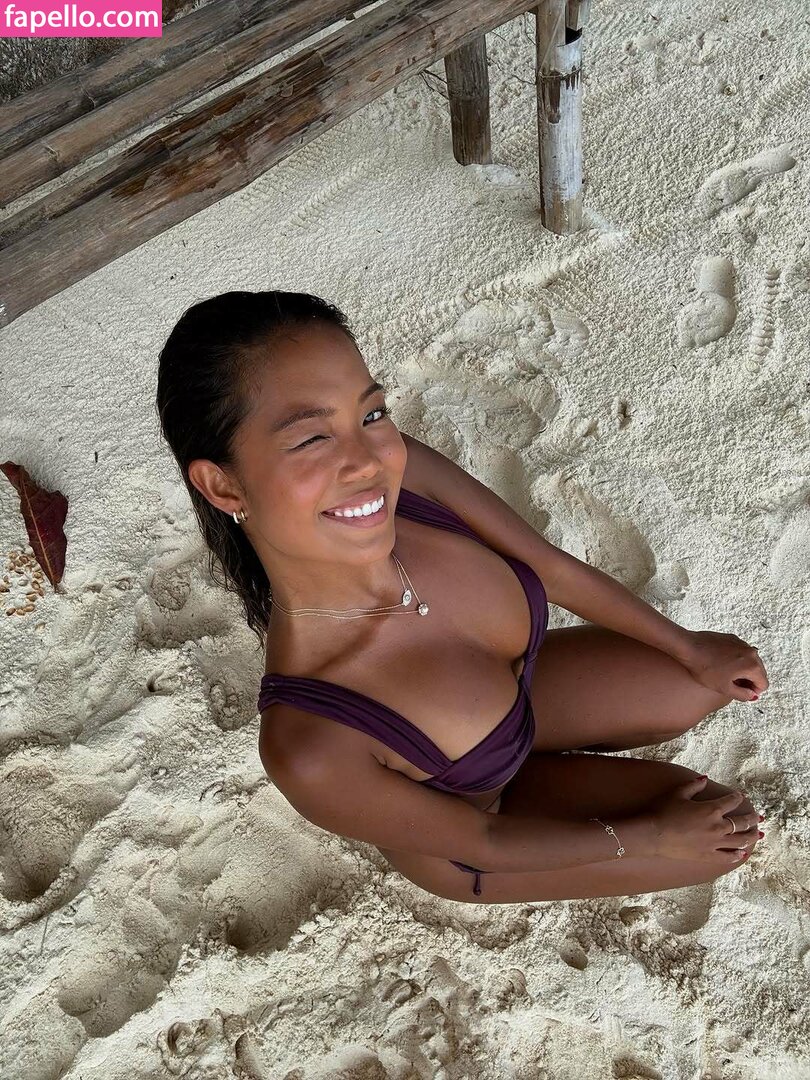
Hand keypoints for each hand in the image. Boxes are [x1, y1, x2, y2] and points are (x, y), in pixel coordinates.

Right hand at [645, 775, 761, 862]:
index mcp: (711, 809)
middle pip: (741, 822)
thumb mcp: (678, 793)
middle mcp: (717, 826)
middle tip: (758, 817)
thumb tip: (705, 778)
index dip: (737, 798)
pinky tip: (742, 853)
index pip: (731, 801)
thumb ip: (694, 785)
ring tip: (758, 834)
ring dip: (751, 836)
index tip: (740, 796)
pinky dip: (736, 855)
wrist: (653, 834)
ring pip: (740, 840)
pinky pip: (727, 857)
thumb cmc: (663, 811)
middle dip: (751, 818)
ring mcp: (714, 843)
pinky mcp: (707, 855)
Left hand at [677, 629, 768, 702]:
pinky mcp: (732, 638)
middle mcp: (752, 652)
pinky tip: (721, 663)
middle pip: (759, 672)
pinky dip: (736, 659)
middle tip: (732, 684)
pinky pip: (741, 652)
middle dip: (749, 680)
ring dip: (743, 669)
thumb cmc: (705, 669)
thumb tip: (753, 695)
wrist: (689, 647)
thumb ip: (743, 695)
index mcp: (752, 666)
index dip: (753, 691)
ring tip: (726, 674)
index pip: (763, 684)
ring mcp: (742, 643)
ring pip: (750, 661)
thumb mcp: (724, 688)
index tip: (739, 691)